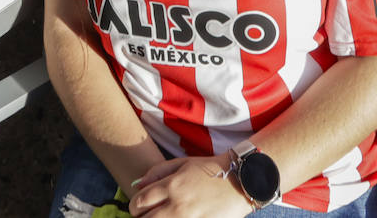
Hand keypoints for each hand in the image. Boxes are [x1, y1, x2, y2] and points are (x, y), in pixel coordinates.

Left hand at [129, 156, 248, 217]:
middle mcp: (178, 204)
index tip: (139, 207)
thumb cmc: (211, 169)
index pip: (140, 201)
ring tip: (163, 216)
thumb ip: (158, 171)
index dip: (135, 206)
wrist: (241, 180)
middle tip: (147, 216)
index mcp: (172, 186)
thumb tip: (138, 184)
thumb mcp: (183, 163)